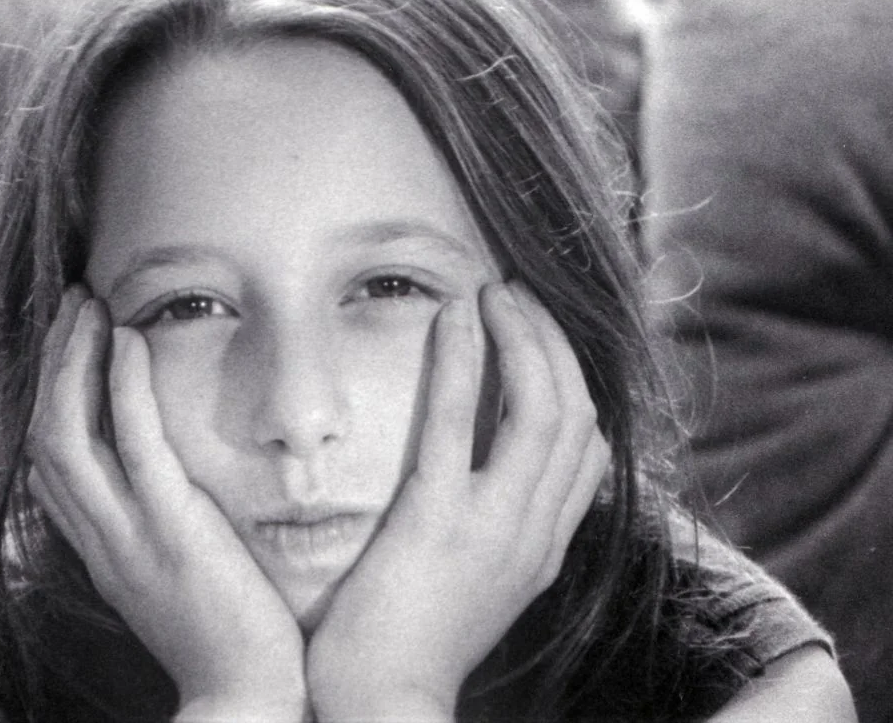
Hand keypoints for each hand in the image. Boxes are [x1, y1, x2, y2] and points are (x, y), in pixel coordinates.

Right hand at [26, 286, 306, 721]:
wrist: (245, 696)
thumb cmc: (226, 637)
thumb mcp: (176, 581)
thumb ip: (161, 534)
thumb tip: (173, 492)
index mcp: (103, 549)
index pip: (53, 466)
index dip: (53, 400)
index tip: (72, 350)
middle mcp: (100, 539)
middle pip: (47, 435)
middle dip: (54, 365)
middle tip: (74, 307)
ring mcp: (130, 534)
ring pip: (69, 434)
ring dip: (74, 362)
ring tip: (90, 305)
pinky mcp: (173, 529)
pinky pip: (136, 446)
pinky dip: (124, 389)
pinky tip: (130, 342)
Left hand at [307, 282, 609, 721]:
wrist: (384, 706)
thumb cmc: (417, 640)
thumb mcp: (479, 584)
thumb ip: (500, 531)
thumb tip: (493, 481)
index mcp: (545, 547)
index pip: (593, 449)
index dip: (575, 381)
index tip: (540, 340)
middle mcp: (536, 533)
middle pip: (577, 413)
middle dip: (554, 344)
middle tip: (518, 297)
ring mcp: (493, 527)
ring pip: (541, 408)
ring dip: (523, 339)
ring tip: (495, 295)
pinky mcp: (438, 521)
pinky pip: (461, 423)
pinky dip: (465, 359)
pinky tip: (453, 315)